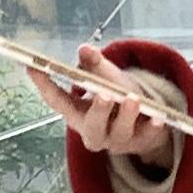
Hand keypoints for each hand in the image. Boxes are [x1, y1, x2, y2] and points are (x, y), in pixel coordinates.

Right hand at [30, 43, 174, 164]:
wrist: (143, 124)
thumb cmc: (117, 98)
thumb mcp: (106, 78)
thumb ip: (95, 65)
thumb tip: (84, 49)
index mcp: (77, 114)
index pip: (57, 102)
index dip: (44, 85)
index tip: (33, 66)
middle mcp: (94, 132)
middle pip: (91, 125)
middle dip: (97, 111)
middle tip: (103, 95)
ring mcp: (117, 141)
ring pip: (119, 132)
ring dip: (126, 115)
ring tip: (133, 99)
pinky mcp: (141, 143)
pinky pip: (146, 137)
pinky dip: (152, 128)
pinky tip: (159, 117)